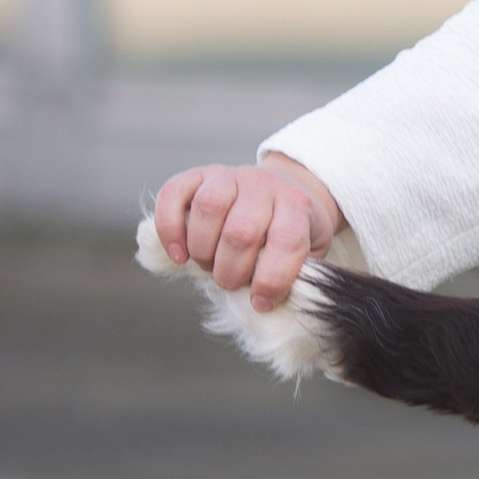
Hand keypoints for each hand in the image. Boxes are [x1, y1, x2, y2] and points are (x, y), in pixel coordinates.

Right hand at [152, 154, 341, 311]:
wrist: (287, 186)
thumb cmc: (294, 229)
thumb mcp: (309, 250)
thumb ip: (295, 274)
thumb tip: (266, 304)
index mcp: (297, 206)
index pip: (288, 241)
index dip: (272, 279)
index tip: (261, 302)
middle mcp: (264, 185)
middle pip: (242, 231)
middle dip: (231, 271)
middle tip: (229, 282)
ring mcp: (229, 176)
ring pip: (209, 208)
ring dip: (202, 250)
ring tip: (207, 266)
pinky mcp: (197, 174)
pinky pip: (172, 194)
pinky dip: (169, 229)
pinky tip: (178, 255)